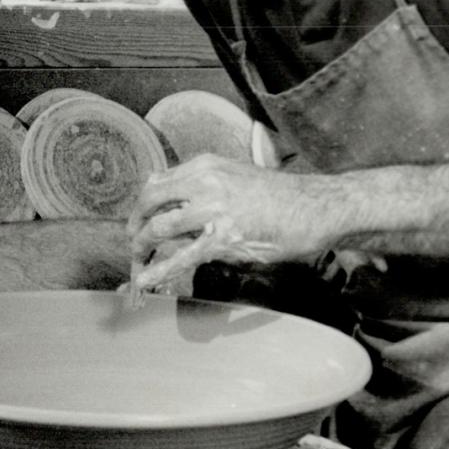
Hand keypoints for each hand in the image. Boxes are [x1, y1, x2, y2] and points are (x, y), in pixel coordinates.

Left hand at [125, 154, 319, 292]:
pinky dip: (158, 271)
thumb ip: (202, 187)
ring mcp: (212, 210)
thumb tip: (170, 202)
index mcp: (205, 165)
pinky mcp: (223, 239)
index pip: (157, 182)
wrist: (315, 207)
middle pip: (150, 202)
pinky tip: (144, 282)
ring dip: (142, 249)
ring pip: (159, 229)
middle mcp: (204, 182)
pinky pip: (182, 257)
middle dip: (135, 225)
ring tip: (137, 264)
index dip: (142, 206)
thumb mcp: (235, 177)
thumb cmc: (279, 196)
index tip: (138, 221)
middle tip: (133, 244)